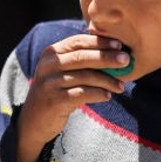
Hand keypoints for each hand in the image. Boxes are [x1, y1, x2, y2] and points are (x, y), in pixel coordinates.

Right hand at [15, 33, 127, 161]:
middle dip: (107, 57)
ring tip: (121, 86)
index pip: (78, 41)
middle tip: (127, 61)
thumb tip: (115, 52)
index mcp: (51, 54)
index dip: (100, 42)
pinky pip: (83, 94)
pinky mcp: (55, 100)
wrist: (34, 119)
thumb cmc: (55, 91)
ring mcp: (50, 83)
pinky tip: (108, 96)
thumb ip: (79, 59)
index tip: (120, 45)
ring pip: (86, 77)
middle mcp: (48, 66)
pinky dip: (99, 94)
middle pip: (82, 57)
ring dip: (108, 80)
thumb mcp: (61, 71)